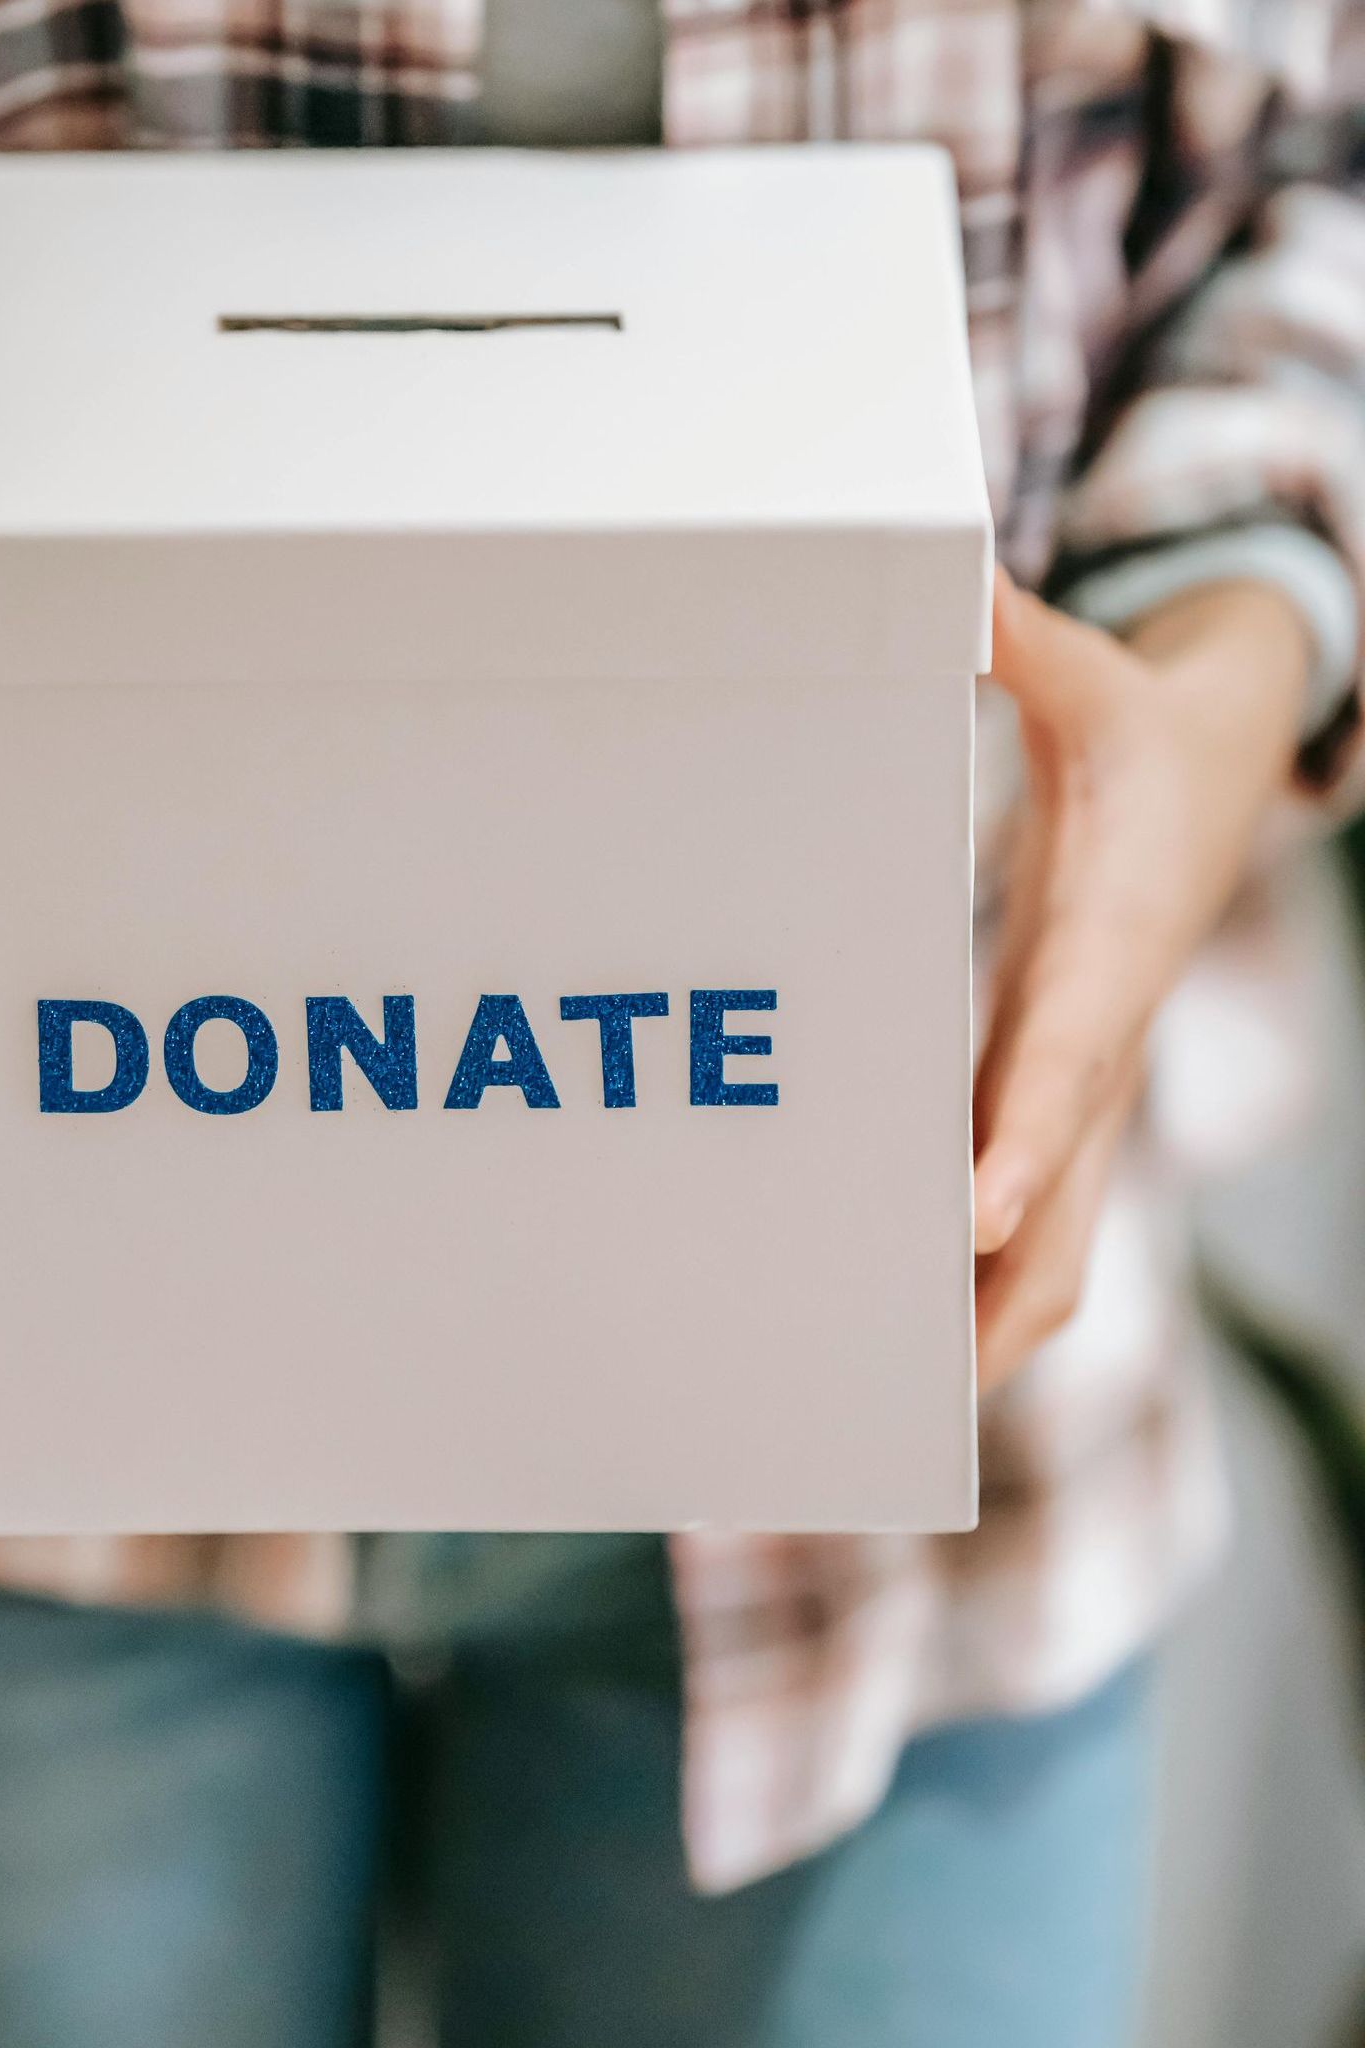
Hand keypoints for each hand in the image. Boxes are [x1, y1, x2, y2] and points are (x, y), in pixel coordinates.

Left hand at [973, 568, 1306, 1392]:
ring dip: (991, 1316)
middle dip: (997, 1296)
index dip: (1026, 1137)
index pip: (1067, 1056)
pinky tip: (912, 1337)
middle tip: (904, 1391)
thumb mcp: (1093, 675)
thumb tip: (954, 576)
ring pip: (1063, 1236)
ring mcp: (1090, 1080)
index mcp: (1108, 944)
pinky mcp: (1069, 1093)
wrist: (1225, 772)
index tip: (975, 1213)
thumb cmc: (1146, 733)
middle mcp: (1103, 1037)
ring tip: (888, 1406)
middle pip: (1069, 1198)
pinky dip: (992, 1280)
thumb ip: (1020, 638)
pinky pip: (1042, 1213)